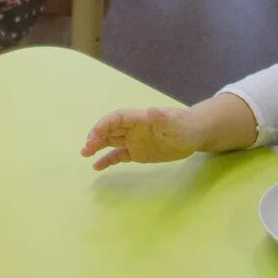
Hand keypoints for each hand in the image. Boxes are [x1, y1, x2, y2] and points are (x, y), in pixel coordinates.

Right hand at [81, 105, 202, 169]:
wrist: (193, 135)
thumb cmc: (185, 126)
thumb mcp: (175, 124)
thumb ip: (162, 119)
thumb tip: (151, 111)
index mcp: (139, 117)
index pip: (117, 118)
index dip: (104, 124)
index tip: (94, 134)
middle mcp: (132, 127)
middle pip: (109, 129)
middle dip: (96, 136)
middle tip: (87, 148)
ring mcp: (133, 140)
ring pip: (110, 141)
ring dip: (97, 145)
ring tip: (85, 153)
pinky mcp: (136, 152)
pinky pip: (118, 155)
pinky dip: (107, 160)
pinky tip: (96, 166)